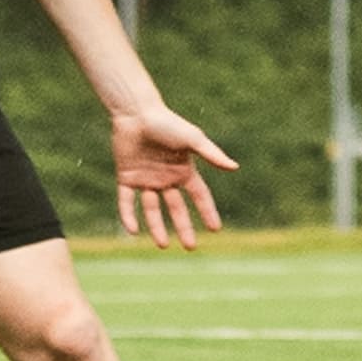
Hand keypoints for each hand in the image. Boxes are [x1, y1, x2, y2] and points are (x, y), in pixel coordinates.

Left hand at [110, 103, 238, 250]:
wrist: (136, 113)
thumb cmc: (167, 123)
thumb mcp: (192, 139)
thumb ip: (211, 154)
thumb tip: (235, 167)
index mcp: (183, 170)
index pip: (199, 196)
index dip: (207, 212)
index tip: (216, 229)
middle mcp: (166, 178)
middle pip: (176, 208)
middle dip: (184, 227)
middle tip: (190, 246)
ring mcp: (146, 179)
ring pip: (152, 209)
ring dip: (157, 227)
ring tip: (162, 245)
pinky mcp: (126, 177)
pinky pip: (127, 201)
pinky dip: (129, 215)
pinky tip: (133, 230)